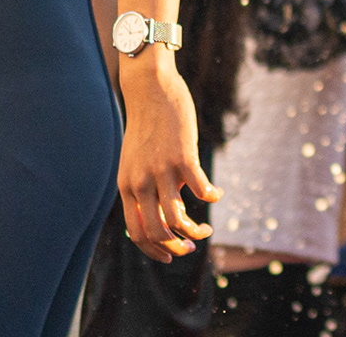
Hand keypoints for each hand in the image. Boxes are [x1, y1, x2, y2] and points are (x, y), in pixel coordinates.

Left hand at [117, 56, 219, 260]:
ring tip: (207, 228)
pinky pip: (200, 189)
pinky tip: (217, 193)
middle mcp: (141, 182)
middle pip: (158, 231)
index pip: (137, 233)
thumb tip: (169, 213)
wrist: (150, 90)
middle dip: (177, 247)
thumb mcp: (136, 161)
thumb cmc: (147, 126)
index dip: (156, 251)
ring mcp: (161, 170)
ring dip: (196, 230)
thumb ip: (146, 187)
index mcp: (127, 186)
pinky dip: (212, 197)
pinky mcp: (182, 157)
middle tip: (192, 245)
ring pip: (178, 217)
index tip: (172, 255)